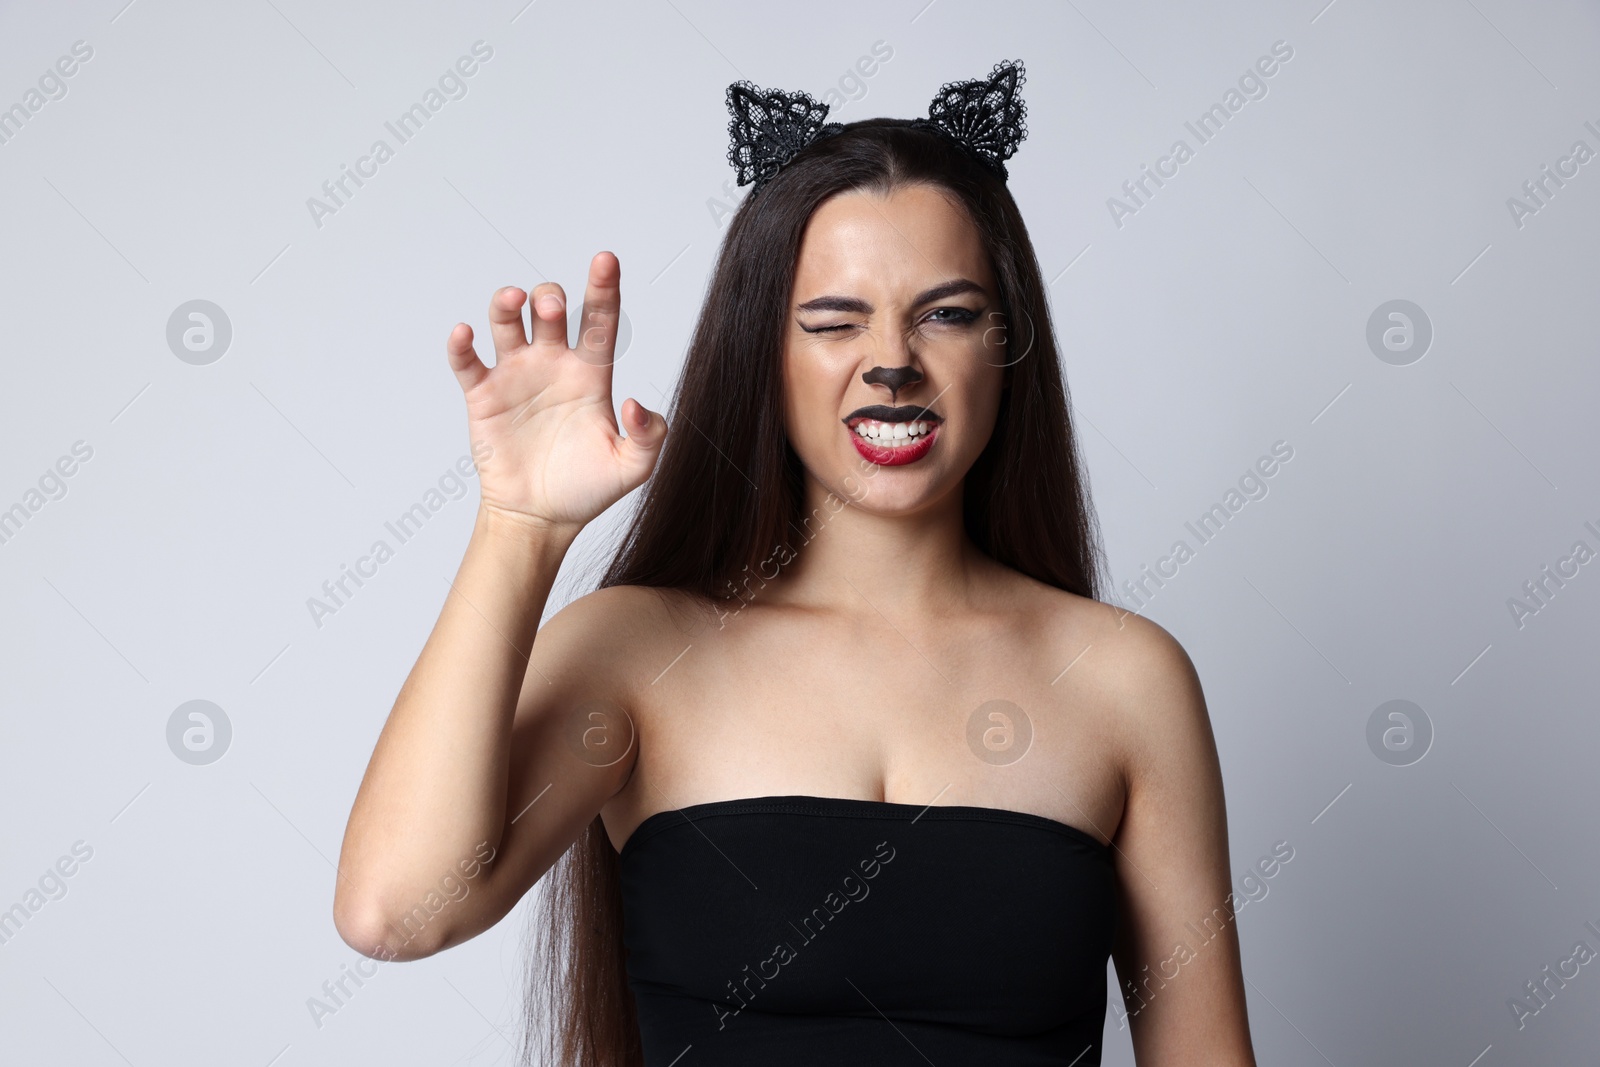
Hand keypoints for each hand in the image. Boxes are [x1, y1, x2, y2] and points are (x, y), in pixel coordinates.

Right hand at [445, 252, 666, 535]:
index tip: (606, 259)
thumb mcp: (633, 467)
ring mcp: (516, 376)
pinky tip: (465, 334)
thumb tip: (637, 404)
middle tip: (551, 305)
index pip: (599, 320)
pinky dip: (461, 344)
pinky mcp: (483, 396)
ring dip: (506, 304)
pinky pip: (467, 361)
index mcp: (591, 374)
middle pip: (549, 310)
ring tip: (513, 301)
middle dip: (549, 296)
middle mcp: (553, 365)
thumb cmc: (586, 488)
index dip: (603, 288)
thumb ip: (649, 436)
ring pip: (507, 322)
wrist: (541, 517)